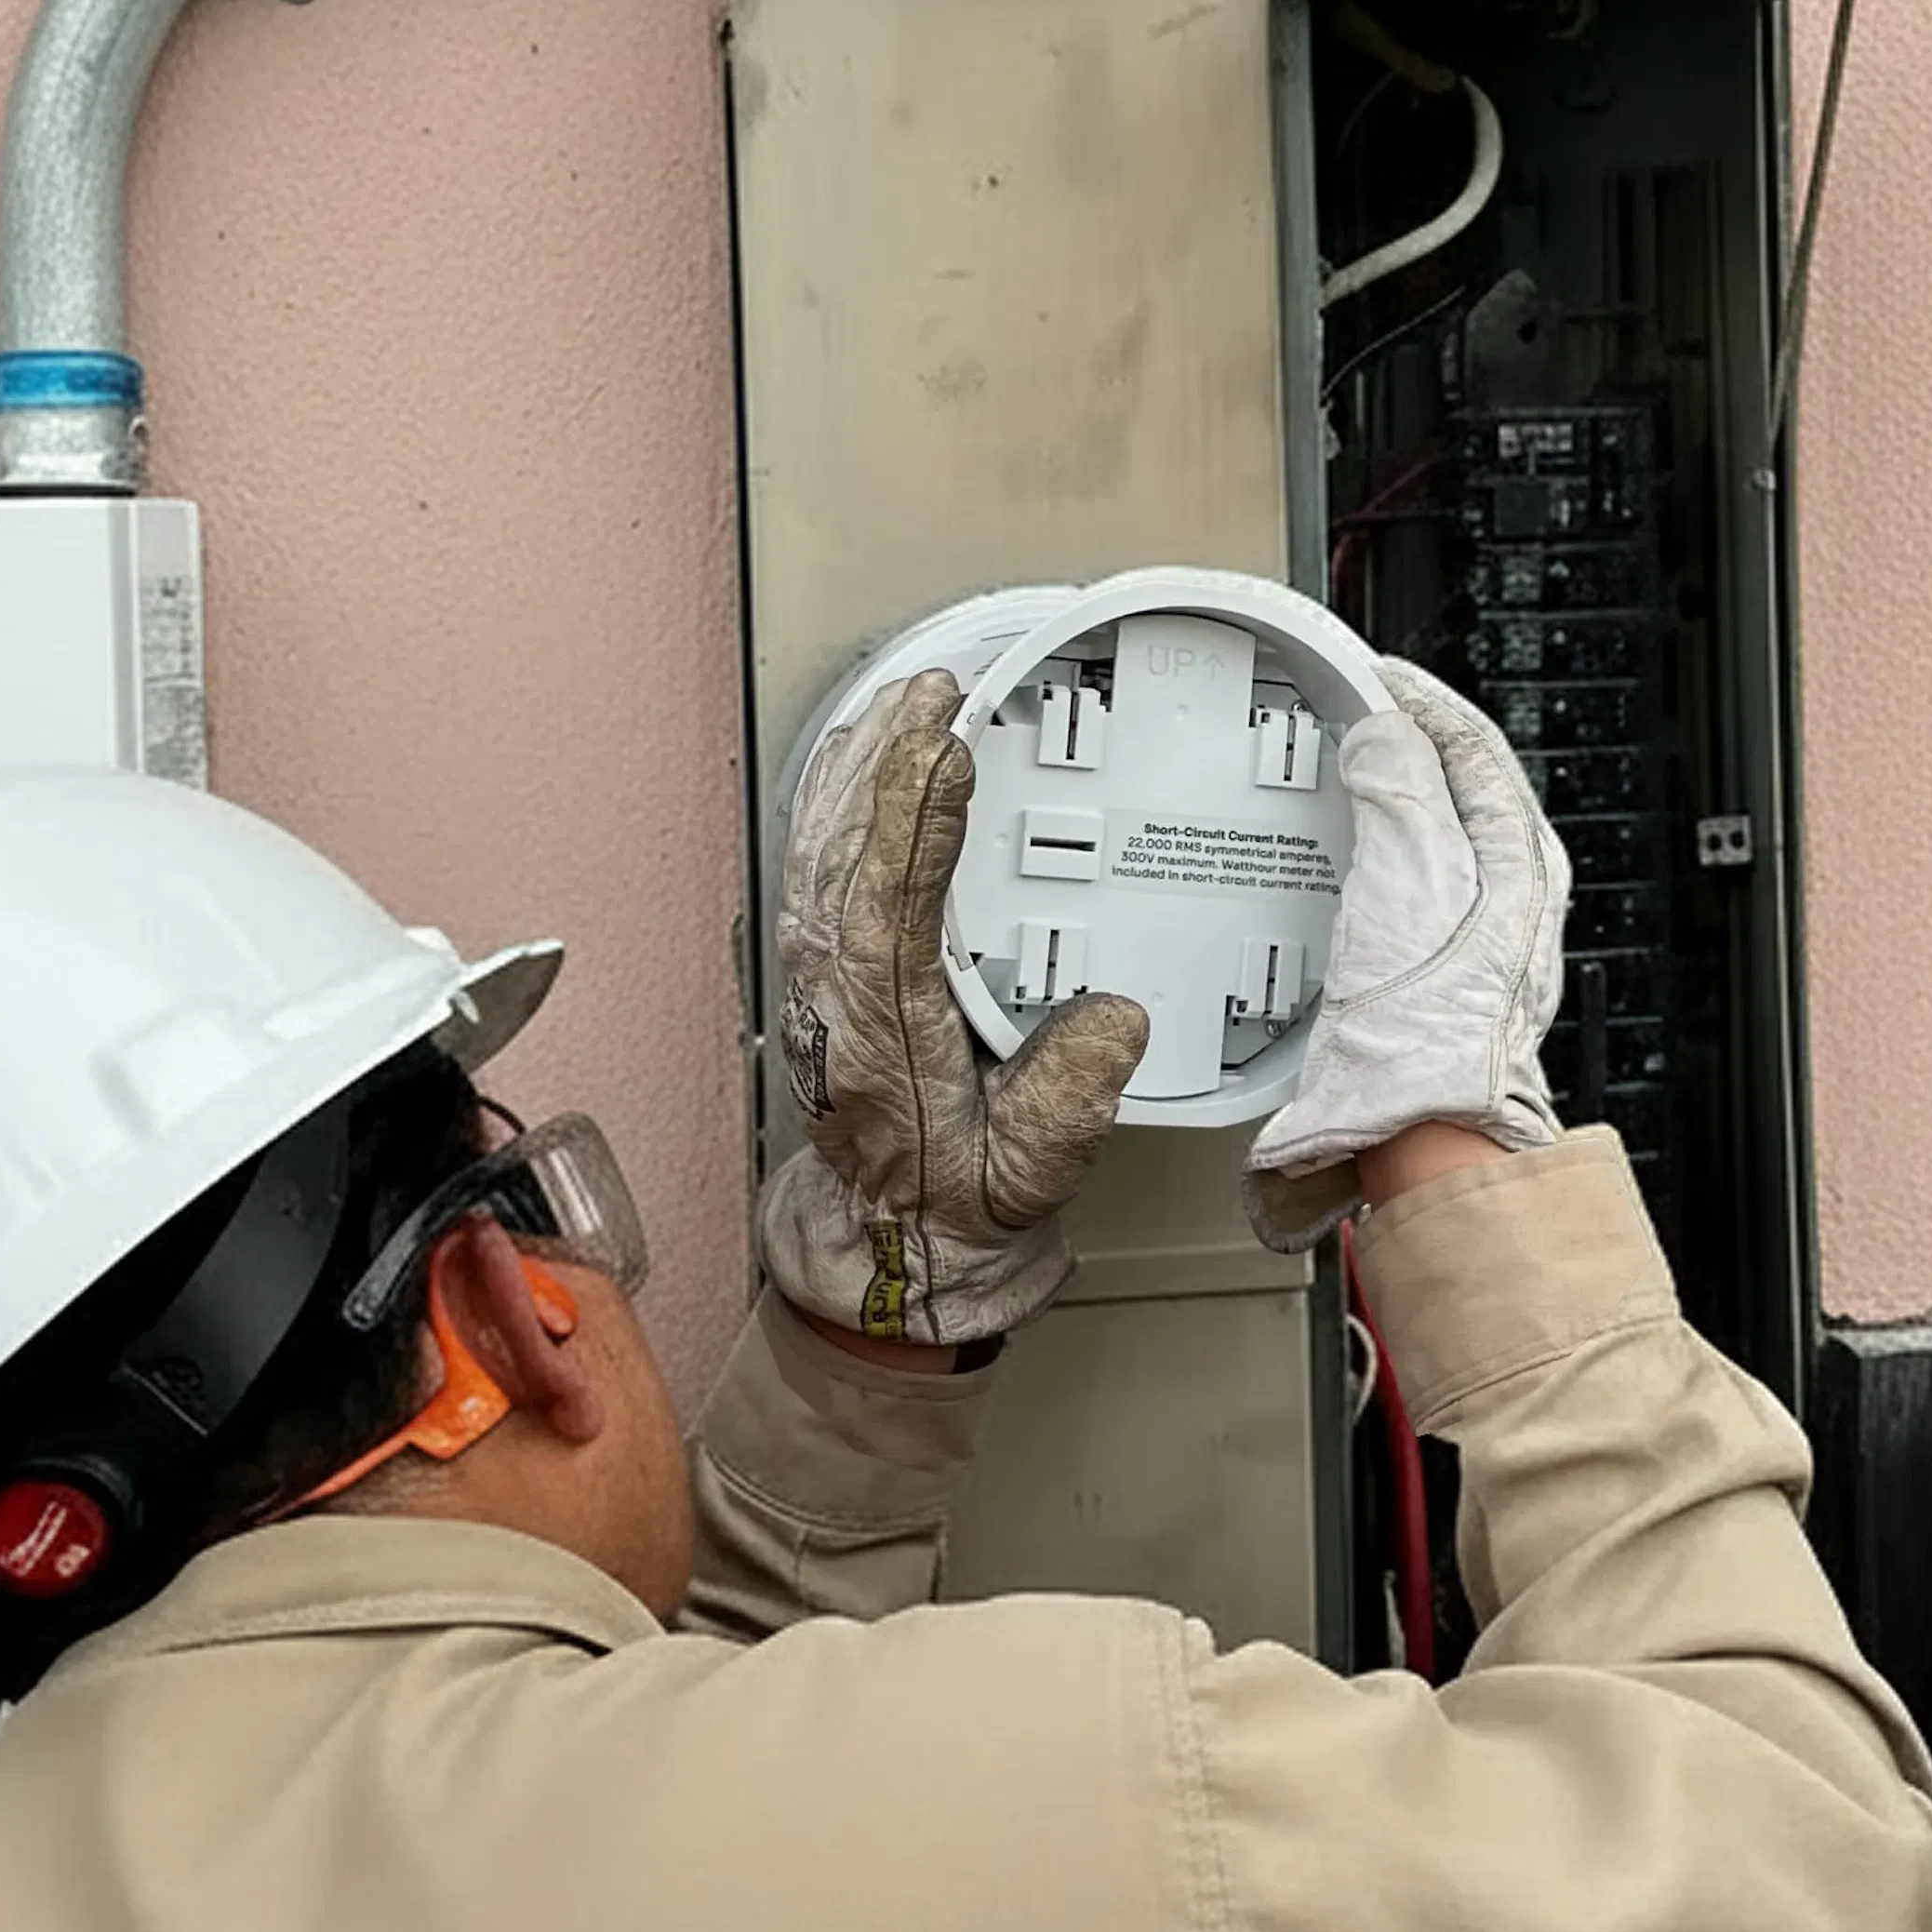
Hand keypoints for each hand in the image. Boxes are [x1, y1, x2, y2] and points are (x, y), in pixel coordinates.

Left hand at [761, 668, 1149, 1345]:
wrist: (892, 1237)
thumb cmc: (956, 1199)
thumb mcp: (1029, 1172)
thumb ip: (1069, 1102)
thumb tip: (1114, 1021)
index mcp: (886, 1040)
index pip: (889, 913)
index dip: (911, 826)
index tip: (942, 754)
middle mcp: (835, 998)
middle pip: (843, 856)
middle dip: (882, 765)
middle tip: (931, 694)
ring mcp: (818, 978)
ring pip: (820, 851)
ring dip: (856, 769)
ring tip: (899, 701)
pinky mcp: (820, 968)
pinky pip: (816, 865)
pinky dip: (836, 800)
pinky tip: (857, 760)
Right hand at [1245, 660, 1567, 1248]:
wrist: (1421, 1126)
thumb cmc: (1424, 1026)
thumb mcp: (1408, 876)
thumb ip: (1400, 788)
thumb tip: (1390, 733)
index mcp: (1521, 856)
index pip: (1473, 741)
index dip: (1415, 696)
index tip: (1368, 672)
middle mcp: (1518, 891)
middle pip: (1464, 780)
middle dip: (1409, 735)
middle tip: (1355, 705)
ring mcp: (1489, 932)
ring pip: (1444, 827)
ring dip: (1396, 788)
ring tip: (1350, 764)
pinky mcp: (1451, 968)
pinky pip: (1421, 876)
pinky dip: (1384, 844)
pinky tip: (1354, 855)